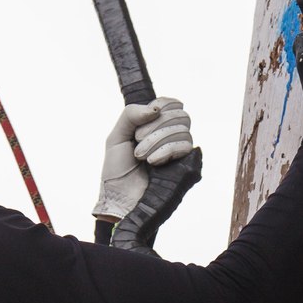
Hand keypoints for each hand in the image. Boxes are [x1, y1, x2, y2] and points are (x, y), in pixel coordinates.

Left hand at [92, 98, 194, 222]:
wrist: (120, 199)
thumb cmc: (117, 171)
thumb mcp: (116, 137)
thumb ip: (131, 115)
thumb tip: (155, 109)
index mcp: (154, 127)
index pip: (173, 104)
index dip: (164, 104)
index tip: (148, 115)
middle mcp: (170, 137)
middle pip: (181, 115)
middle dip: (157, 126)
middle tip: (138, 140)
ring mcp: (179, 153)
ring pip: (183, 131)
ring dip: (158, 140)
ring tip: (142, 156)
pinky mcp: (186, 167)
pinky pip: (185, 147)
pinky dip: (166, 151)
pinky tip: (153, 162)